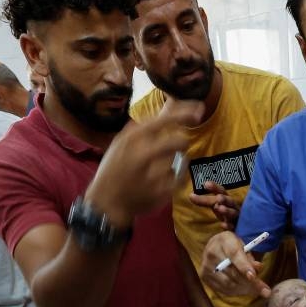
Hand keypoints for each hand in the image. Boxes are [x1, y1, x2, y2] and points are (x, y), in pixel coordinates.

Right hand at [85, 101, 204, 226]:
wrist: (106, 202)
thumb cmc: (115, 168)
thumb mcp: (122, 142)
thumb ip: (147, 125)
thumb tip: (172, 104)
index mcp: (131, 138)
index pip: (164, 121)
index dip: (184, 113)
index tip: (199, 108)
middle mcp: (143, 154)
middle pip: (179, 141)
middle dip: (181, 142)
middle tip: (175, 146)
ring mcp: (153, 175)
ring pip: (180, 160)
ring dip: (174, 161)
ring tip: (158, 167)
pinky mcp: (162, 192)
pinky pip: (180, 178)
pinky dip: (174, 178)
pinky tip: (160, 181)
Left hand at [189, 180, 238, 230]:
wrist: (239, 226)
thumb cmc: (225, 213)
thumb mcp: (215, 205)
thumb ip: (204, 200)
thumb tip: (190, 195)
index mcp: (227, 200)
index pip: (221, 191)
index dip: (215, 187)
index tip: (206, 184)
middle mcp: (233, 207)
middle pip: (229, 201)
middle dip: (224, 199)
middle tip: (218, 198)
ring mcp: (236, 217)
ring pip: (233, 213)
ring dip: (227, 210)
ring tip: (219, 208)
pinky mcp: (237, 228)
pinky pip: (233, 227)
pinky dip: (229, 225)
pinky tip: (223, 224)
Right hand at [199, 232, 269, 297]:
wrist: (214, 246)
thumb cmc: (232, 245)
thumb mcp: (244, 246)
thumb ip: (251, 258)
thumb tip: (258, 268)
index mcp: (224, 240)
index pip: (234, 255)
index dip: (244, 266)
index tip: (253, 276)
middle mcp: (212, 252)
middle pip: (232, 272)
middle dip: (250, 283)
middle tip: (265, 291)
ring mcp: (206, 266)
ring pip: (228, 283)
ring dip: (245, 289)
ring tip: (256, 290)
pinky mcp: (204, 276)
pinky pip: (223, 289)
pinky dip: (237, 292)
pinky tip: (244, 290)